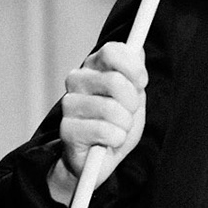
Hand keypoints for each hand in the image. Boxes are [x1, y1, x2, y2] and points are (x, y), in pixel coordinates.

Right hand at [47, 42, 147, 205]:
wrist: (101, 159)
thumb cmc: (117, 123)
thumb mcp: (134, 95)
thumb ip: (134, 72)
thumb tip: (137, 49)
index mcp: (93, 66)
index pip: (112, 50)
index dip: (133, 68)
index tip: (141, 83)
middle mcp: (77, 80)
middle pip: (115, 81)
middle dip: (132, 103)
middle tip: (127, 114)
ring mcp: (69, 104)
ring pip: (112, 109)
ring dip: (124, 125)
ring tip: (117, 130)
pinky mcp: (67, 129)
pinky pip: (105, 131)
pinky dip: (116, 139)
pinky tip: (108, 142)